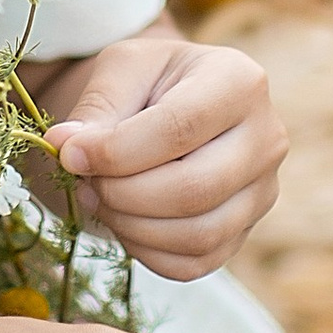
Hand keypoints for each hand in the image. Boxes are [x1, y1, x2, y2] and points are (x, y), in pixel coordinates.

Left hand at [38, 24, 286, 280]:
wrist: (175, 104)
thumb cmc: (150, 82)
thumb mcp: (121, 69)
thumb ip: (96, 108)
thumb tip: (67, 147)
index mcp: (240, 82)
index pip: (180, 128)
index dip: (116, 151)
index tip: (69, 153)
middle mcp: (266, 139)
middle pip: (194, 189)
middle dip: (122, 193)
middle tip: (83, 179)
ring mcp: (262, 192)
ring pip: (197, 235)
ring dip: (130, 226)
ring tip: (97, 197)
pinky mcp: (244, 232)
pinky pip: (194, 263)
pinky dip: (146, 251)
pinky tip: (122, 219)